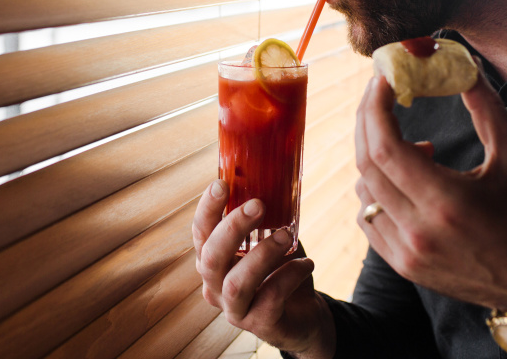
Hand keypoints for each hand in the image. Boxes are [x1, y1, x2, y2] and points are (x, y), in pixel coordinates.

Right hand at [193, 179, 335, 357]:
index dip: (207, 209)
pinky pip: (271, 298)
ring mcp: (235, 310)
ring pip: (236, 283)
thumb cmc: (281, 272)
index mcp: (213, 261)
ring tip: (286, 236)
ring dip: (263, 254)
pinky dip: (290, 276)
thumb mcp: (270, 242)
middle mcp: (215, 287)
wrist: (303, 315)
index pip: (200, 233)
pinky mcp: (260, 325)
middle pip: (210, 258)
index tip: (221, 183)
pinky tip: (306, 263)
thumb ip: (265, 220)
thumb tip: (274, 180)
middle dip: (232, 228)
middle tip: (258, 205)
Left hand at [354, 65, 506, 312]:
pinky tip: (406, 182)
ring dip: (376, 158)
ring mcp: (407, 253)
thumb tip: (462, 67)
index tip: (382, 79)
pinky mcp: (403, 266)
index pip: (385, 147)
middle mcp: (419, 231)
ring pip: (364, 190)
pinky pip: (368, 218)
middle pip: (367, 164)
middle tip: (381, 95)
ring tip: (416, 150)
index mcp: (447, 203)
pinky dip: (376, 190)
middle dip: (368, 120)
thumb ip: (486, 109)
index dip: (376, 107)